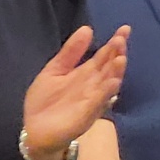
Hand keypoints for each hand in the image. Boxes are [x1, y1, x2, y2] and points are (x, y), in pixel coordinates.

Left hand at [20, 25, 129, 159]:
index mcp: (85, 74)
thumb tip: (87, 29)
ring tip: (121, 58)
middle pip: (108, 67)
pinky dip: (106, 92)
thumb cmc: (45, 102)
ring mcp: (92, 100)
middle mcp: (93, 86)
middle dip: (116, 54)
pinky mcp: (86, 114)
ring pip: (107, 84)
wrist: (35, 131)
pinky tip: (113, 82)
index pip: (104, 56)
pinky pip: (98, 102)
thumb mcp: (54, 70)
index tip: (124, 28)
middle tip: (122, 38)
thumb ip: (70, 52)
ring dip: (115, 72)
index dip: (114, 43)